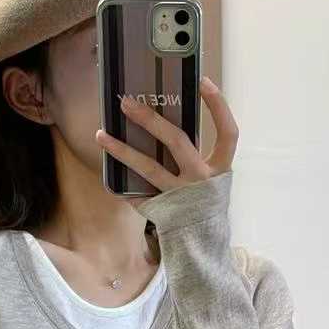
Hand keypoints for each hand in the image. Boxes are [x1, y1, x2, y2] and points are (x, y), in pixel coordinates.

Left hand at [95, 75, 237, 208]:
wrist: (204, 248)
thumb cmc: (204, 205)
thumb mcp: (211, 180)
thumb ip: (196, 156)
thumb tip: (164, 123)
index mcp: (220, 169)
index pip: (228, 132)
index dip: (217, 106)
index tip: (202, 80)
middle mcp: (202, 180)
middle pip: (177, 141)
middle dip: (150, 119)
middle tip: (126, 102)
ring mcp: (181, 197)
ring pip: (148, 168)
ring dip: (122, 150)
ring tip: (101, 134)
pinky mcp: (163, 212)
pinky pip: (138, 195)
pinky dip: (122, 186)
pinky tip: (108, 175)